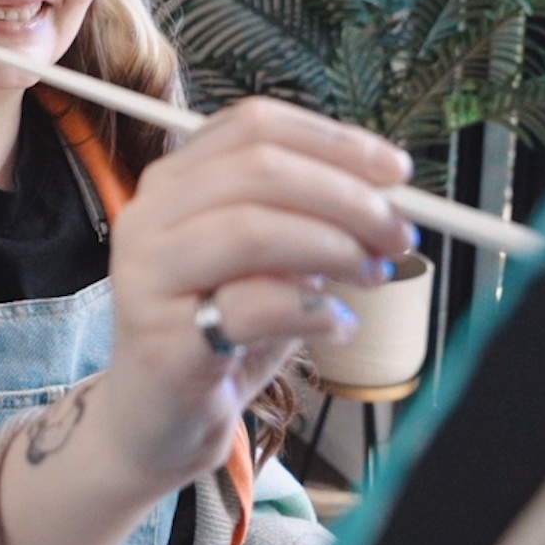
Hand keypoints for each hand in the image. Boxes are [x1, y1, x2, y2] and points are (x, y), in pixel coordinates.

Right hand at [96, 97, 416, 484]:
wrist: (158, 419)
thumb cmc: (218, 330)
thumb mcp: (267, 261)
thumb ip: (307, 219)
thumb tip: (384, 196)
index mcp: (173, 180)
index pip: (254, 125)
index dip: (333, 141)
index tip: (396, 172)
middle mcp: (148, 217)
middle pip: (259, 169)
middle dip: (346, 196)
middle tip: (397, 232)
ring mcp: (147, 276)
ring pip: (252, 229)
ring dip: (334, 247)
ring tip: (373, 275)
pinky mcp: (163, 340)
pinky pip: (252, 307)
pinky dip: (314, 312)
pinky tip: (339, 325)